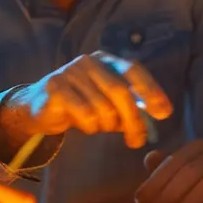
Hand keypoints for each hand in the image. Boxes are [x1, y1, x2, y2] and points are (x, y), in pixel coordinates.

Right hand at [0, 51, 171, 149]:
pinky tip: (83, 125)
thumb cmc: (80, 104)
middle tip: (136, 141)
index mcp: (106, 60)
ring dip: (105, 125)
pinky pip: (84, 114)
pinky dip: (89, 126)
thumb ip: (132, 106)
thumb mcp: (108, 103)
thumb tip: (161, 113)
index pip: (133, 70)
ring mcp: (71, 72)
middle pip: (120, 92)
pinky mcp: (56, 87)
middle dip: (132, 120)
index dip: (150, 89)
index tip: (163, 112)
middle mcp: (89, 61)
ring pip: (102, 107)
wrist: (39, 108)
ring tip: (98, 127)